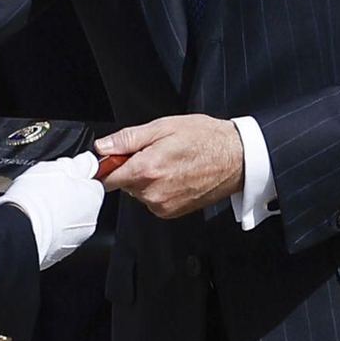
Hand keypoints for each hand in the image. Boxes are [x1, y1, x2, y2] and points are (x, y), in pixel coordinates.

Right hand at [0, 150, 103, 268]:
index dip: (76, 177)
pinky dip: (48, 228)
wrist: (18, 229)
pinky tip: (35, 221)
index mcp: (93, 198)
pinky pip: (56, 236)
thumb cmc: (37, 198)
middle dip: (67, 196)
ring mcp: (74, 239)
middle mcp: (89, 221)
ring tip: (39, 206)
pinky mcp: (59, 252)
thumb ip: (78, 164)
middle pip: (81, 203)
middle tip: (48, 190)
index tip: (64, 176)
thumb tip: (87, 161)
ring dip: (57, 213)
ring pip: (69, 220)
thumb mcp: (59, 167)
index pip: (93, 183)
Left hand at [95, 115, 244, 218]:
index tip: (114, 158)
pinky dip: (158, 189)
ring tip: (170, 163)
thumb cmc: (205, 139)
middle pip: (123, 184)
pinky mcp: (171, 213)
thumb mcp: (163, 127)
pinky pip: (153, 201)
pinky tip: (176, 175)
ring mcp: (162, 206)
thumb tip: (103, 147)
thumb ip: (128, 139)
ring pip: (138, 193)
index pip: (107, 177)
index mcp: (147, 170)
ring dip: (146, 180)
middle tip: (154, 152)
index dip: (108, 165)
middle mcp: (152, 193)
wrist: (236, 158)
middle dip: (132, 168)